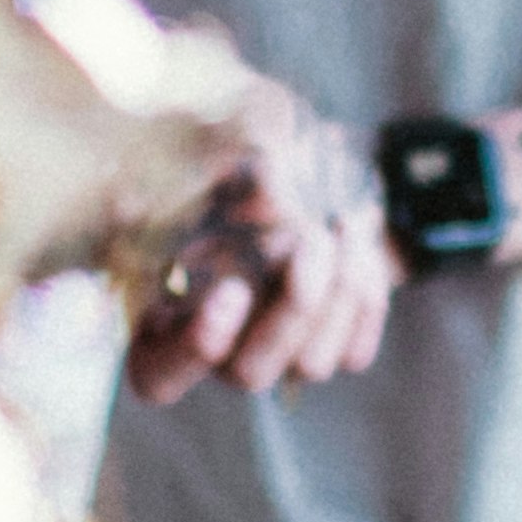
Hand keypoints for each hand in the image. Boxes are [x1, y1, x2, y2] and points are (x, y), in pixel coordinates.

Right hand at [126, 83, 397, 404]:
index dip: (191, 350)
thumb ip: (218, 163)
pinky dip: (363, 297)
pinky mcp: (333, 351)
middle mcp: (219, 350)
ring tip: (342, 224)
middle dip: (290, 309)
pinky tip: (357, 240)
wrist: (323, 168)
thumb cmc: (249, 155)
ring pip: (309, 366)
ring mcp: (278, 357)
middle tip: (313, 239)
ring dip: (335, 295)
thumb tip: (263, 186)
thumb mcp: (225, 145)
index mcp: (163, 315)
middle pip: (248, 374)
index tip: (232, 291)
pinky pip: (353, 353)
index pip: (158, 375)